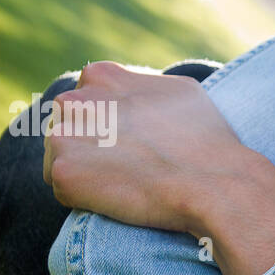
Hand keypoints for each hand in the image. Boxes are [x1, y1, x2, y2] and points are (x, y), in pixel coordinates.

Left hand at [42, 61, 248, 235]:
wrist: (214, 183)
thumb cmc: (206, 140)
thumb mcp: (178, 90)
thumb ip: (143, 86)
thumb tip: (134, 92)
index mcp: (100, 75)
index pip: (84, 101)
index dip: (105, 126)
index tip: (127, 144)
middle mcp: (75, 100)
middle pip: (66, 127)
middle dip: (88, 146)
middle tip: (124, 166)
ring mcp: (65, 137)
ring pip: (59, 158)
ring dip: (84, 172)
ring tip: (124, 183)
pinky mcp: (64, 174)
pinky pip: (64, 189)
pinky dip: (85, 199)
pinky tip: (118, 198)